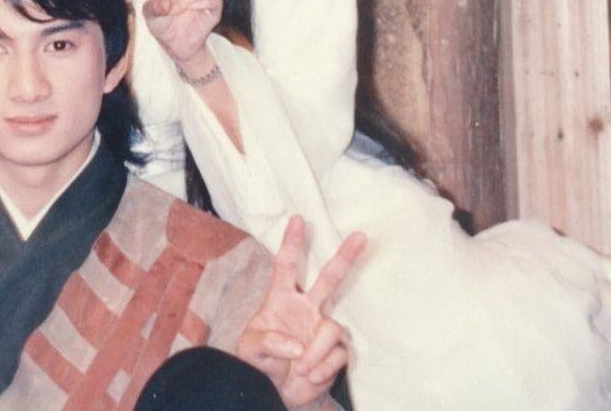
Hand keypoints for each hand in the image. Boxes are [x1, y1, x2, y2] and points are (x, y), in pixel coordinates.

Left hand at [141, 0, 226, 79]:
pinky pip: (208, 2)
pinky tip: (192, 17)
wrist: (179, 47)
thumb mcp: (151, 16)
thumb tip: (166, 3)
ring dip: (186, 2)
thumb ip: (154, 8)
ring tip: (178, 14)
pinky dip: (196, 11)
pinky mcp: (215, 5)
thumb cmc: (165, 26)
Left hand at [236, 216, 366, 408]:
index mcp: (281, 300)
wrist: (274, 390)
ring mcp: (322, 329)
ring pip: (332, 328)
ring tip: (301, 369)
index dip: (291, 243)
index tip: (297, 219)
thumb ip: (269, 342)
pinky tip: (308, 375)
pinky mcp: (335, 351)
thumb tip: (297, 345)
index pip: (286, 266)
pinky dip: (321, 368)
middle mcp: (306, 309)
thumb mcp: (250, 349)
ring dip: (315, 352)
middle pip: (329, 278)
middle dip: (345, 257)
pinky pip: (336, 354)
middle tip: (361, 235)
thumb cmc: (258, 362)